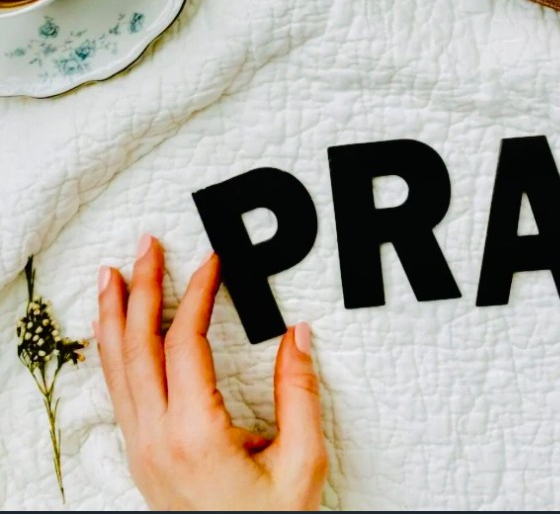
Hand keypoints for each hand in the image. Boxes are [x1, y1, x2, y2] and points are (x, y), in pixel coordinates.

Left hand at [95, 236, 327, 509]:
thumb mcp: (302, 461)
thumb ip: (300, 393)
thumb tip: (297, 334)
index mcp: (195, 434)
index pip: (183, 344)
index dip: (194, 295)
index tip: (210, 259)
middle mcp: (156, 438)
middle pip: (134, 347)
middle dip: (139, 289)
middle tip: (145, 245)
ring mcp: (142, 449)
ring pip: (115, 369)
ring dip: (113, 315)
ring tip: (113, 274)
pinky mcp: (142, 456)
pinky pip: (117, 391)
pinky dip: (112, 350)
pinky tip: (115, 332)